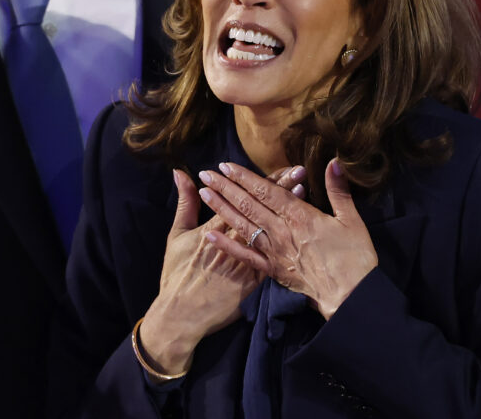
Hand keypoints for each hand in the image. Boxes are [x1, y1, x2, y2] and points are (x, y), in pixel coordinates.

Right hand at [139, 166, 305, 375]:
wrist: (182, 315)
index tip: (279, 166)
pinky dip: (287, 239)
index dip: (262, 182)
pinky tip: (299, 227)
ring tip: (303, 190)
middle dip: (281, 189)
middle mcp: (234, 241)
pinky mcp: (254, 280)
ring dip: (286, 212)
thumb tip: (180, 173)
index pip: (242, 198)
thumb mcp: (177, 235)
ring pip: (271, 230)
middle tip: (299, 170)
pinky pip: (274, 257)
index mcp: (215, 227)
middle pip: (260, 210)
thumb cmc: (177, 273)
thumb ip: (185, 203)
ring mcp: (246, 261)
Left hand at [199, 159, 377, 319]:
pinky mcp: (272, 270)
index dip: (246, 177)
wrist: (350, 296)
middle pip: (249, 205)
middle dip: (226, 187)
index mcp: (300, 216)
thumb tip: (333, 161)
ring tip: (204, 194)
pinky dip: (226, 245)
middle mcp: (282, 231)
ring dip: (222, 208)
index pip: (267, 191)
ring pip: (243, 226)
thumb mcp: (352, 220)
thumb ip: (338, 190)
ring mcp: (274, 252)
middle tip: (207, 173)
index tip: (227, 166)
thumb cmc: (355, 257)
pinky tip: (209, 235)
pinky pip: (245, 256)